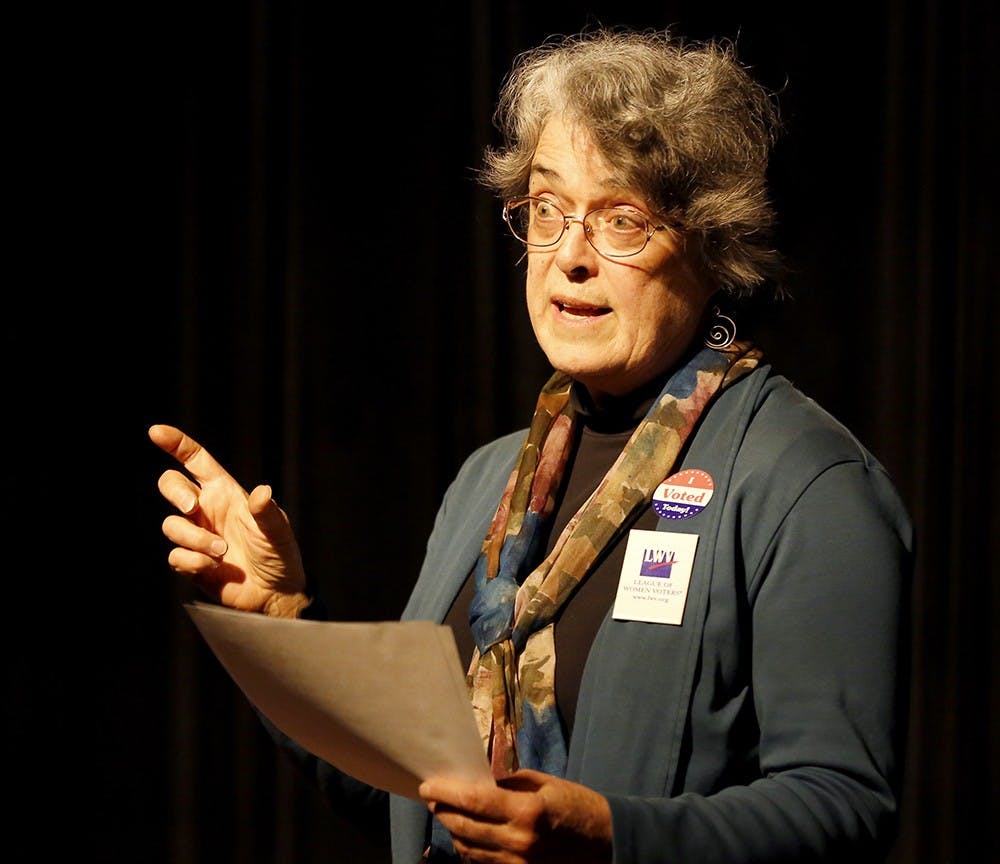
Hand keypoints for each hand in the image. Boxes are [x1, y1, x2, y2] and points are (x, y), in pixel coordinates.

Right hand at [149, 424, 308, 617]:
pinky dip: (193, 561)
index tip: (156, 431)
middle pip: (171, 485)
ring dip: (194, 538)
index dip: (176, 444)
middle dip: (175, 492)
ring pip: (171, 525)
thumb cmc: (279, 555)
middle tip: (193, 507)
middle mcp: (207, 510)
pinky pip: (176, 556)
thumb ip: (267, 512)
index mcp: (225, 493)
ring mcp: (197, 536)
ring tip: (222, 551)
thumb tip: (261, 492)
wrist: (276, 593)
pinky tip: (215, 568)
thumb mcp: (279, 531)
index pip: (195, 461)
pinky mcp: (191, 562)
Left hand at [419, 769, 611, 863]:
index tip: (428, 785)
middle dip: (443, 811)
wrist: (606, 843)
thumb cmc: (576, 805)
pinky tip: (467, 836)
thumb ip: (510, 784)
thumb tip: (480, 782)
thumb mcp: (545, 784)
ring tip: (448, 814)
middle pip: (465, 828)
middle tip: (433, 797)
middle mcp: (518, 842)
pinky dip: (470, 850)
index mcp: (526, 812)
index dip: (447, 793)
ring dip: (454, 831)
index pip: (474, 801)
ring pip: (469, 851)